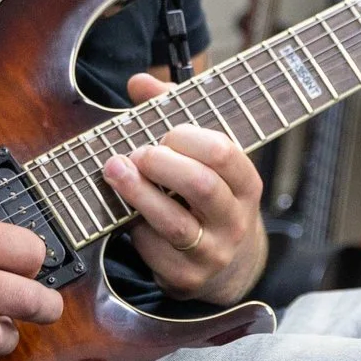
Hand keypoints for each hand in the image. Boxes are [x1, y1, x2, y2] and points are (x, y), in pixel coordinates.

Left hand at [105, 72, 266, 303]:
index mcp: (246, 185)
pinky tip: (127, 214)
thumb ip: (173, 114)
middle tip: (139, 153)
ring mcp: (212, 252)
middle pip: (200, 186)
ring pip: (172, 222)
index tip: (167, 133)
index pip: (225, 154)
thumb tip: (139, 83)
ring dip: (137, 192)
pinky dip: (134, 228)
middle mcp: (234, 220)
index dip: (190, 138)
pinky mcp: (185, 278)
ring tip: (114, 170)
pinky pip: (153, 249)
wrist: (226, 265)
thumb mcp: (205, 158)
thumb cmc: (208, 195)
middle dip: (162, 163)